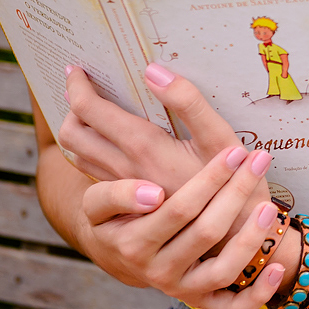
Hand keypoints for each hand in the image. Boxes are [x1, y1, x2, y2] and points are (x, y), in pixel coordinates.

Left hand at [60, 63, 243, 198]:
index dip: (76, 84)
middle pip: (73, 134)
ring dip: (79, 129)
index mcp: (143, 148)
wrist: (235, 240)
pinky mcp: (131, 204)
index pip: (89, 109)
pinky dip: (91, 151)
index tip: (76, 68)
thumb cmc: (236, 182)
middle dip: (71, 105)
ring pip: (79, 156)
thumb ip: (188, 102)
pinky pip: (95, 173)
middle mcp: (125, 170)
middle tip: (82, 86)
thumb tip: (152, 71)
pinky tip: (110, 143)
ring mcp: (126, 190)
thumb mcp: (221, 137)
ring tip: (92, 110)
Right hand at [76, 145, 287, 308]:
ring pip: (223, 270)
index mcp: (134, 244)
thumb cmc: (115, 215)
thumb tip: (153, 194)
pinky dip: (258, 293)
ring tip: (270, 206)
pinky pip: (233, 308)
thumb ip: (115, 194)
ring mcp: (182, 290)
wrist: (116, 251)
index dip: (210, 179)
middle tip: (260, 161)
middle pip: (207, 232)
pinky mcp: (201, 302)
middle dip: (237, 192)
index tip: (234, 152)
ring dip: (251, 238)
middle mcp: (158, 272)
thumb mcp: (97, 202)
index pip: (179, 208)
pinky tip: (277, 267)